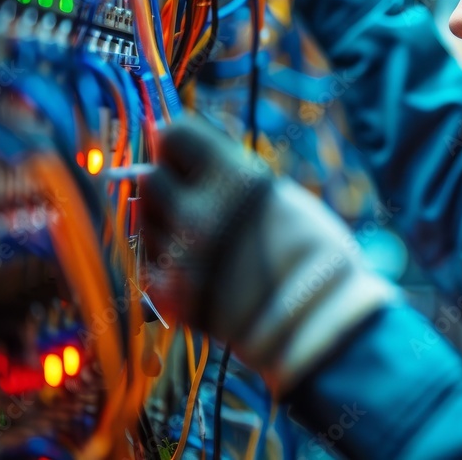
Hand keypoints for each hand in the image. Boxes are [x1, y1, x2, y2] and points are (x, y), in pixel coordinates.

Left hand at [141, 117, 396, 391]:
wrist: (317, 326)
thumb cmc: (314, 257)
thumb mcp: (280, 198)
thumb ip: (233, 179)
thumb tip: (196, 160)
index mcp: (233, 179)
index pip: (173, 135)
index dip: (178, 143)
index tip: (184, 153)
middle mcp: (199, 212)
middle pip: (151, 177)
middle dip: (168, 183)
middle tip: (190, 197)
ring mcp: (180, 255)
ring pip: (144, 221)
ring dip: (162, 222)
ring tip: (197, 237)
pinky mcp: (169, 295)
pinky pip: (148, 263)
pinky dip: (164, 263)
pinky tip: (193, 268)